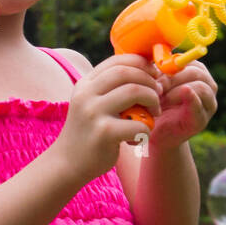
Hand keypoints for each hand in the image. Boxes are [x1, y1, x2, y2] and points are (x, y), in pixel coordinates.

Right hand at [57, 54, 160, 185]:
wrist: (67, 163)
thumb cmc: (89, 132)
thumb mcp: (93, 103)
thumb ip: (110, 88)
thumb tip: (145, 68)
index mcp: (85, 84)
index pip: (117, 61)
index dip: (141, 64)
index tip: (154, 74)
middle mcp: (86, 94)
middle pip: (127, 72)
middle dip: (150, 81)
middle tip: (159, 93)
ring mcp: (93, 113)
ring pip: (134, 92)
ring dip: (152, 101)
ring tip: (153, 114)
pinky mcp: (104, 133)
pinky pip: (138, 123)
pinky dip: (147, 129)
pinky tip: (140, 136)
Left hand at [149, 61, 216, 148]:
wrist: (156, 134)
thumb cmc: (155, 104)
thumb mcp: (157, 84)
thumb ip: (160, 70)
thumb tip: (155, 56)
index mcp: (198, 74)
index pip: (191, 61)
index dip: (172, 65)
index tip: (155, 73)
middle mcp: (208, 87)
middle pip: (197, 72)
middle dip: (174, 78)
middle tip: (157, 86)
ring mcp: (208, 104)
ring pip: (201, 87)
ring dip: (177, 90)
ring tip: (161, 98)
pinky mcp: (202, 120)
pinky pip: (200, 106)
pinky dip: (189, 100)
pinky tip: (173, 99)